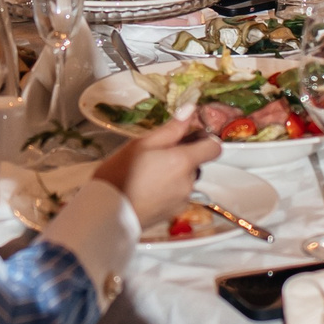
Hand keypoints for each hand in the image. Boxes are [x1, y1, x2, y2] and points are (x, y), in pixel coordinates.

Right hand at [92, 113, 220, 226]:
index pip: (214, 148)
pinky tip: (148, 189)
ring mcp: (183, 199)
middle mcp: (188, 181)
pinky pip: (178, 194)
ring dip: (174, 174)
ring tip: (148, 173)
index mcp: (183, 161)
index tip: (189, 137)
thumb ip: (171, 129)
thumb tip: (190, 110)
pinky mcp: (174, 212)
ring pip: (186, 179)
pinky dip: (169, 189)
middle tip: (156, 155)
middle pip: (197, 163)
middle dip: (182, 157)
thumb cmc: (120, 175)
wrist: (108, 213)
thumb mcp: (142, 144)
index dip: (205, 140)